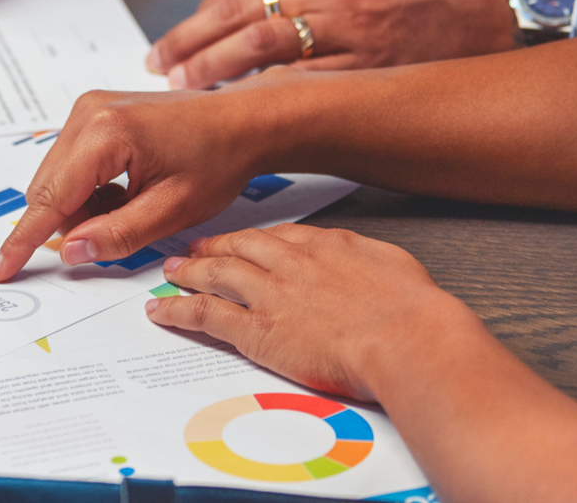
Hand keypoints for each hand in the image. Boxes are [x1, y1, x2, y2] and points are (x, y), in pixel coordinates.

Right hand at [0, 88, 269, 281]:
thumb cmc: (217, 159)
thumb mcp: (171, 210)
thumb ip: (118, 235)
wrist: (241, 121)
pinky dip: (89, 190)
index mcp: (106, 134)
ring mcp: (87, 109)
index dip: (23, 242)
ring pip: (57, 180)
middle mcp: (87, 113)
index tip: (0, 270)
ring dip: (82, 207)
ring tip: (133, 206)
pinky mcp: (93, 113)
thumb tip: (71, 252)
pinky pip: (70, 165)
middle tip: (117, 234)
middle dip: (71, 223)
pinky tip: (127, 191)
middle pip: (47, 190)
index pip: (50, 200)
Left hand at [146, 224, 474, 401]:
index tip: (242, 241)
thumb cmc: (414, 312)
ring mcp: (271, 295)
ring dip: (189, 272)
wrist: (408, 338)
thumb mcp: (395, 267)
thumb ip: (370, 263)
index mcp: (327, 246)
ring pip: (216, 274)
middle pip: (240, 248)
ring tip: (171, 272)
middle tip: (194, 249)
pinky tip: (162, 311)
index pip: (279, 237)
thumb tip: (367, 267)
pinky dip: (179, 311)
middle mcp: (292, 264)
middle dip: (213, 248)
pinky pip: (206, 314)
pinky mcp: (257, 330)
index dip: (253, 240)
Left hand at [147, 0, 524, 89]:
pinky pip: (304, 80)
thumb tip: (270, 7)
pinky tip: (238, 107)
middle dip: (192, 41)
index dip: (204, 14)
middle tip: (160, 63)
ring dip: (214, 68)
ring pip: (261, 44)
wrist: (505, 3)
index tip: (179, 36)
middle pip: (239, 12)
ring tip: (184, 85)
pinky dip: (265, 93)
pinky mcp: (369, 65)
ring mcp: (348, 28)